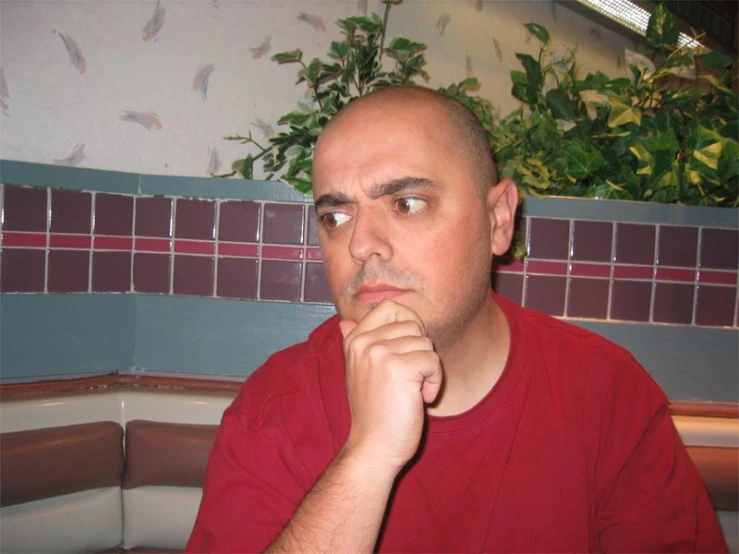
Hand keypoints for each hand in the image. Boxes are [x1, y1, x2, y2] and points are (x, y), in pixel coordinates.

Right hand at [339, 300, 442, 473]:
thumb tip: (345, 322)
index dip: (409, 324)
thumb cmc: (373, 412)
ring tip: (413, 391)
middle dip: (420, 351)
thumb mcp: (359, 373)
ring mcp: (379, 353)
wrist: (373, 447)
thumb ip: (356, 344)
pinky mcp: (399, 368)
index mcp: (354, 340)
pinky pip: (433, 360)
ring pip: (426, 342)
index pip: (391, 306)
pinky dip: (435, 382)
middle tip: (410, 377)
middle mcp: (364, 342)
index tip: (406, 352)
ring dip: (429, 369)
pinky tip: (421, 399)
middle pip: (413, 324)